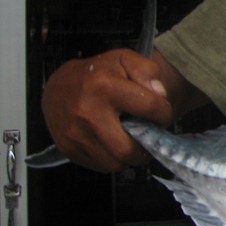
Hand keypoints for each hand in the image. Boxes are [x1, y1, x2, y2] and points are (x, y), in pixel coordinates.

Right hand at [40, 48, 175, 171]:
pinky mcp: (68, 148)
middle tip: (148, 137)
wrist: (60, 85)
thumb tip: (161, 95)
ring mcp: (75, 133)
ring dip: (129, 156)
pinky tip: (113, 142)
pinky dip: (112, 158)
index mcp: (105, 86)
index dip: (164, 112)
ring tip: (131, 139)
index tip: (162, 113)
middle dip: (145, 148)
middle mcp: (87, 112)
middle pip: (128, 149)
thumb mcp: (125, 59)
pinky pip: (101, 165)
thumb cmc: (98, 73)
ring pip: (115, 163)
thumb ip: (148, 71)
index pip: (151, 108)